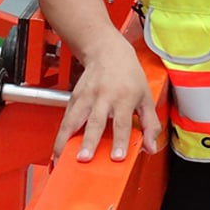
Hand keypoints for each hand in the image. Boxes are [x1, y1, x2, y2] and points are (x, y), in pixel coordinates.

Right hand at [53, 32, 161, 162]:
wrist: (108, 51)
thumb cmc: (129, 74)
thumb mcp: (146, 96)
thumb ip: (150, 124)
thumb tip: (150, 147)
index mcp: (124, 97)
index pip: (122, 122)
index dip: (120, 140)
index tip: (117, 157)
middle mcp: (104, 96)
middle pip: (95, 121)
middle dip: (89, 141)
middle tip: (84, 158)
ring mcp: (86, 96)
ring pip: (75, 119)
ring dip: (67, 139)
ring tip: (62, 157)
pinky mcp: (74, 97)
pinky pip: (66, 117)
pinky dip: (61, 133)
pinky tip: (58, 148)